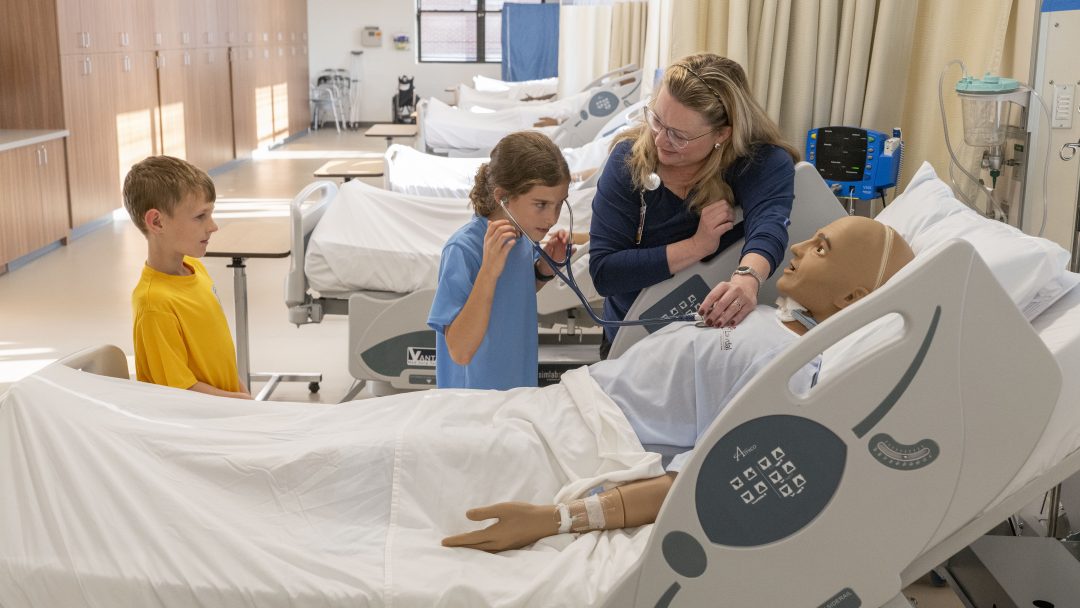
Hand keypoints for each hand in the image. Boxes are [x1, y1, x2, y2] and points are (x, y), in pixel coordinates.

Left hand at [442, 502, 557, 551]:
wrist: (544, 522)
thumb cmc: (524, 513)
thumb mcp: (503, 508)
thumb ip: (484, 513)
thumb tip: (467, 515)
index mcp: (494, 535)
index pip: (470, 539)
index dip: (456, 540)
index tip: (444, 542)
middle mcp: (498, 544)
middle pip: (475, 548)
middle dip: (460, 547)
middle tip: (448, 546)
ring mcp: (505, 547)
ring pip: (482, 551)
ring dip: (470, 550)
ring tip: (461, 548)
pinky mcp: (510, 546)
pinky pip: (490, 551)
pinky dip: (481, 550)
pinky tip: (481, 547)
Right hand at [480, 219, 518, 279]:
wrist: (488, 271)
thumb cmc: (489, 257)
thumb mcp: (486, 243)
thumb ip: (489, 233)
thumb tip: (489, 222)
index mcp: (487, 239)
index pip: (493, 225)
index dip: (502, 222)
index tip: (508, 222)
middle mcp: (490, 243)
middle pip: (500, 229)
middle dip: (508, 227)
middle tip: (513, 228)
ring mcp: (495, 249)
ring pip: (504, 236)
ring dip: (511, 233)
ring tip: (515, 235)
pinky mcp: (501, 255)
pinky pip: (507, 246)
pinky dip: (512, 242)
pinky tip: (514, 242)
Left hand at [540, 229, 571, 273]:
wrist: (546, 269)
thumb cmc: (544, 258)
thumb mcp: (545, 251)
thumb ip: (550, 244)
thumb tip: (556, 239)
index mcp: (554, 240)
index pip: (560, 232)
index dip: (561, 233)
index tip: (561, 237)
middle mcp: (560, 243)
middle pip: (567, 235)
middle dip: (567, 236)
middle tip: (564, 241)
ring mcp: (565, 248)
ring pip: (571, 241)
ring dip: (571, 241)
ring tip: (570, 244)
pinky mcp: (568, 254)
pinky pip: (572, 250)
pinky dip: (574, 249)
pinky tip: (573, 250)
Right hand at [690, 200, 735, 258]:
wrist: (698, 245)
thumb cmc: (705, 232)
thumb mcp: (708, 218)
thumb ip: (716, 211)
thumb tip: (729, 207)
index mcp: (705, 210)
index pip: (722, 202)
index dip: (729, 207)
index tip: (729, 213)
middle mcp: (706, 216)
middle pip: (725, 207)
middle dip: (731, 213)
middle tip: (730, 219)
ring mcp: (709, 224)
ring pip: (726, 214)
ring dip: (731, 219)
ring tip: (729, 223)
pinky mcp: (713, 233)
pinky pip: (726, 225)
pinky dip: (730, 226)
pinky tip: (729, 228)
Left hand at [698, 275, 757, 326]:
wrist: (748, 284)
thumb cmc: (731, 290)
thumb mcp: (722, 291)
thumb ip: (714, 301)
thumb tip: (706, 314)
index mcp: (724, 286)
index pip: (713, 295)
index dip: (706, 305)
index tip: (701, 313)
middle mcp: (734, 289)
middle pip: (722, 303)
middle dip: (714, 314)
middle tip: (709, 322)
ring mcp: (743, 296)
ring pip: (732, 308)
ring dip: (723, 318)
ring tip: (717, 324)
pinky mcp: (750, 304)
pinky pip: (742, 313)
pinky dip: (735, 319)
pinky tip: (730, 323)